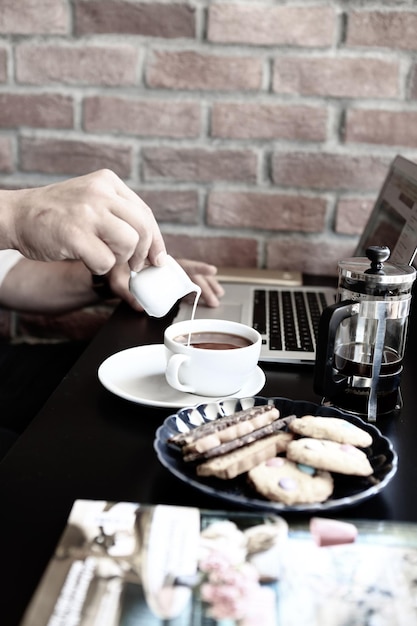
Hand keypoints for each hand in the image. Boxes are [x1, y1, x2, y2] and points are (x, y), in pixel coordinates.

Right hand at [6, 169, 165, 273]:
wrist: (17, 215)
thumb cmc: (56, 215)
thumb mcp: (90, 200)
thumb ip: (118, 214)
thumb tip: (152, 248)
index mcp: (107, 182)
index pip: (144, 213)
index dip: (156, 240)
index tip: (158, 259)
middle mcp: (100, 192)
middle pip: (143, 227)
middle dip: (144, 253)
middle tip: (135, 266)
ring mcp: (87, 212)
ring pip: (129, 243)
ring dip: (120, 259)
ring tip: (103, 256)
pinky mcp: (74, 234)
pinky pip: (106, 261)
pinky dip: (99, 268)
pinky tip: (86, 260)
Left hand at [106, 259, 224, 311]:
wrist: (110, 268)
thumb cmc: (114, 269)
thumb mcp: (118, 280)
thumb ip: (127, 293)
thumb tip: (140, 308)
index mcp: (158, 262)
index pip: (183, 264)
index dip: (198, 268)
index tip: (212, 270)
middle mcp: (166, 266)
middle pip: (191, 274)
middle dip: (206, 285)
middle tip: (216, 298)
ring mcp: (167, 273)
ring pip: (191, 278)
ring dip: (204, 287)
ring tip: (217, 297)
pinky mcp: (166, 280)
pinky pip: (184, 284)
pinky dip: (194, 290)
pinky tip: (202, 298)